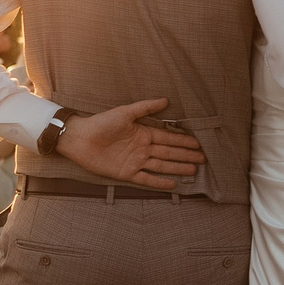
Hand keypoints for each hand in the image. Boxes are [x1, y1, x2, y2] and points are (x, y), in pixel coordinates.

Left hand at [56, 98, 206, 189]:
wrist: (80, 138)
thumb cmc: (101, 122)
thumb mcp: (125, 112)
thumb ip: (145, 107)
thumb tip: (166, 100)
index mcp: (143, 133)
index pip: (168, 137)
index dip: (183, 141)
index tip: (198, 143)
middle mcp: (142, 148)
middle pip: (169, 152)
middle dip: (186, 155)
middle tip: (203, 159)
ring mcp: (135, 161)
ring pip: (162, 165)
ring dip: (178, 168)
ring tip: (194, 170)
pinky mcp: (127, 173)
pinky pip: (147, 179)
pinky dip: (159, 182)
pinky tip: (173, 184)